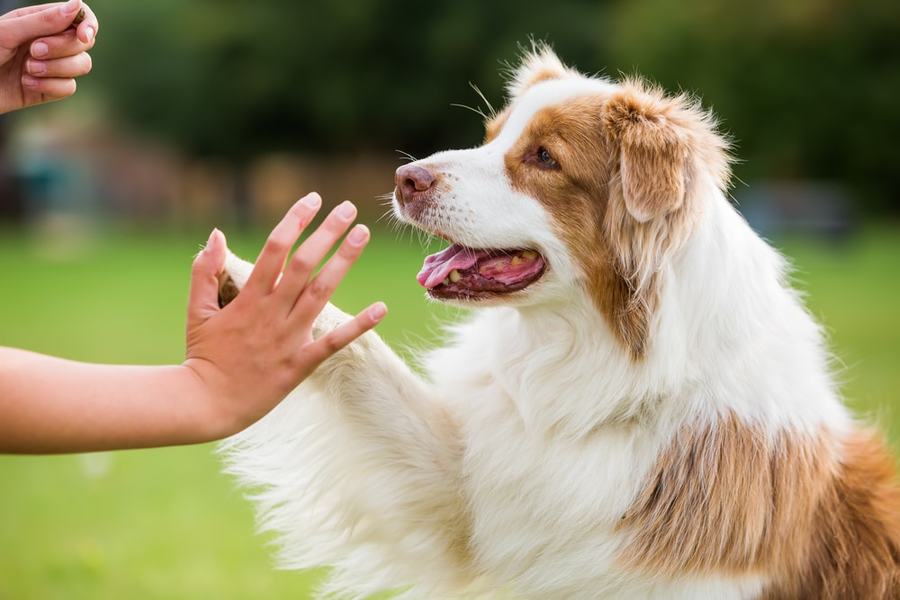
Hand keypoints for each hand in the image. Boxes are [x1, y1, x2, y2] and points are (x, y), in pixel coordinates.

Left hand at [0, 0, 97, 113]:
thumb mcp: (8, 32)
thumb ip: (43, 20)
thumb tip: (77, 4)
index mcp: (40, 21)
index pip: (80, 17)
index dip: (88, 25)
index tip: (83, 36)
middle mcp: (50, 42)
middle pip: (83, 44)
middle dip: (62, 49)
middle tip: (33, 51)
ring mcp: (52, 66)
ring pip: (82, 65)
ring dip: (56, 69)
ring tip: (28, 70)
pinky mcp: (50, 89)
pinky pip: (69, 88)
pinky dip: (49, 86)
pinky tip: (26, 84)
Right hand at [183, 193, 386, 436]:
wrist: (206, 403)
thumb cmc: (202, 355)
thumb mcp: (196, 310)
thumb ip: (205, 271)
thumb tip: (217, 234)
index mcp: (247, 298)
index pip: (274, 249)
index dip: (294, 221)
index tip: (313, 200)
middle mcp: (271, 313)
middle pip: (304, 264)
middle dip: (327, 233)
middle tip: (348, 208)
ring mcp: (288, 338)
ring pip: (321, 293)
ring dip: (344, 262)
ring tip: (363, 234)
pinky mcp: (300, 364)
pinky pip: (334, 342)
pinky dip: (358, 325)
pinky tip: (381, 307)